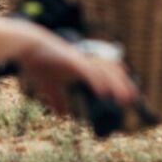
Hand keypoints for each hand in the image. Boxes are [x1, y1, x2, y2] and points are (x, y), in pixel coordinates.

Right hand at [15, 26, 137, 115]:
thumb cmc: (38, 63)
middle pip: (110, 71)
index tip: (128, 95)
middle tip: (134, 100)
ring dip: (117, 85)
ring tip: (126, 99)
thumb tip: (62, 115)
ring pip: (104, 72)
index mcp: (82, 66)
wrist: (27, 46)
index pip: (106, 73)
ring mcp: (79, 60)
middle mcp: (84, 62)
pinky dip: (98, 82)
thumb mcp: (49, 86)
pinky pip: (89, 72)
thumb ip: (57, 99)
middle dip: (123, 85)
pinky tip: (105, 93)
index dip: (118, 83)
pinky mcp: (71, 61)